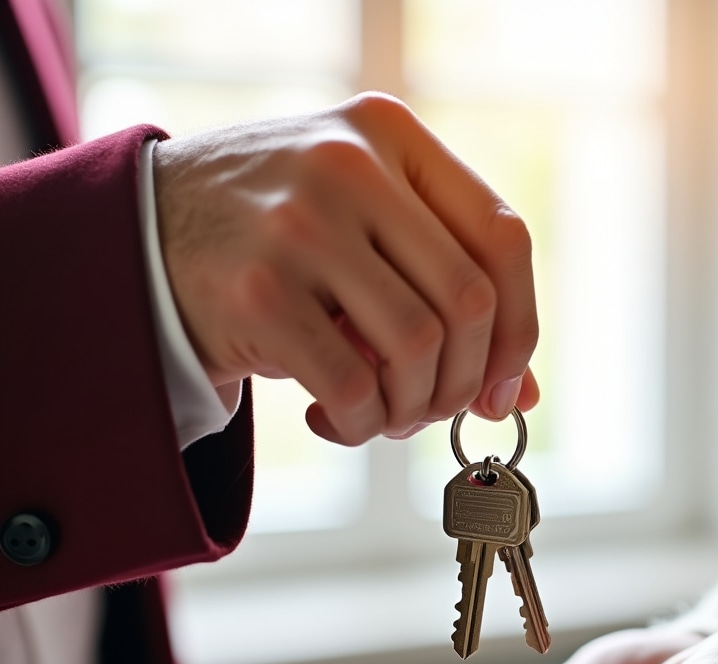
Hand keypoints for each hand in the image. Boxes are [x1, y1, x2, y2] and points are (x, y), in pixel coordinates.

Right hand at [153, 92, 539, 444]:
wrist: (147, 231)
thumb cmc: (281, 240)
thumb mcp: (367, 232)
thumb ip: (445, 290)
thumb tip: (521, 394)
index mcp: (390, 137)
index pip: (502, 238)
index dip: (518, 329)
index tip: (500, 389)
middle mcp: (349, 166)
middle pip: (468, 301)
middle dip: (462, 382)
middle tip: (431, 411)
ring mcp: (301, 224)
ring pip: (416, 346)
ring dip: (410, 408)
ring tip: (381, 415)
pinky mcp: (259, 290)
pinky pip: (353, 384)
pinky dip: (360, 424)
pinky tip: (335, 417)